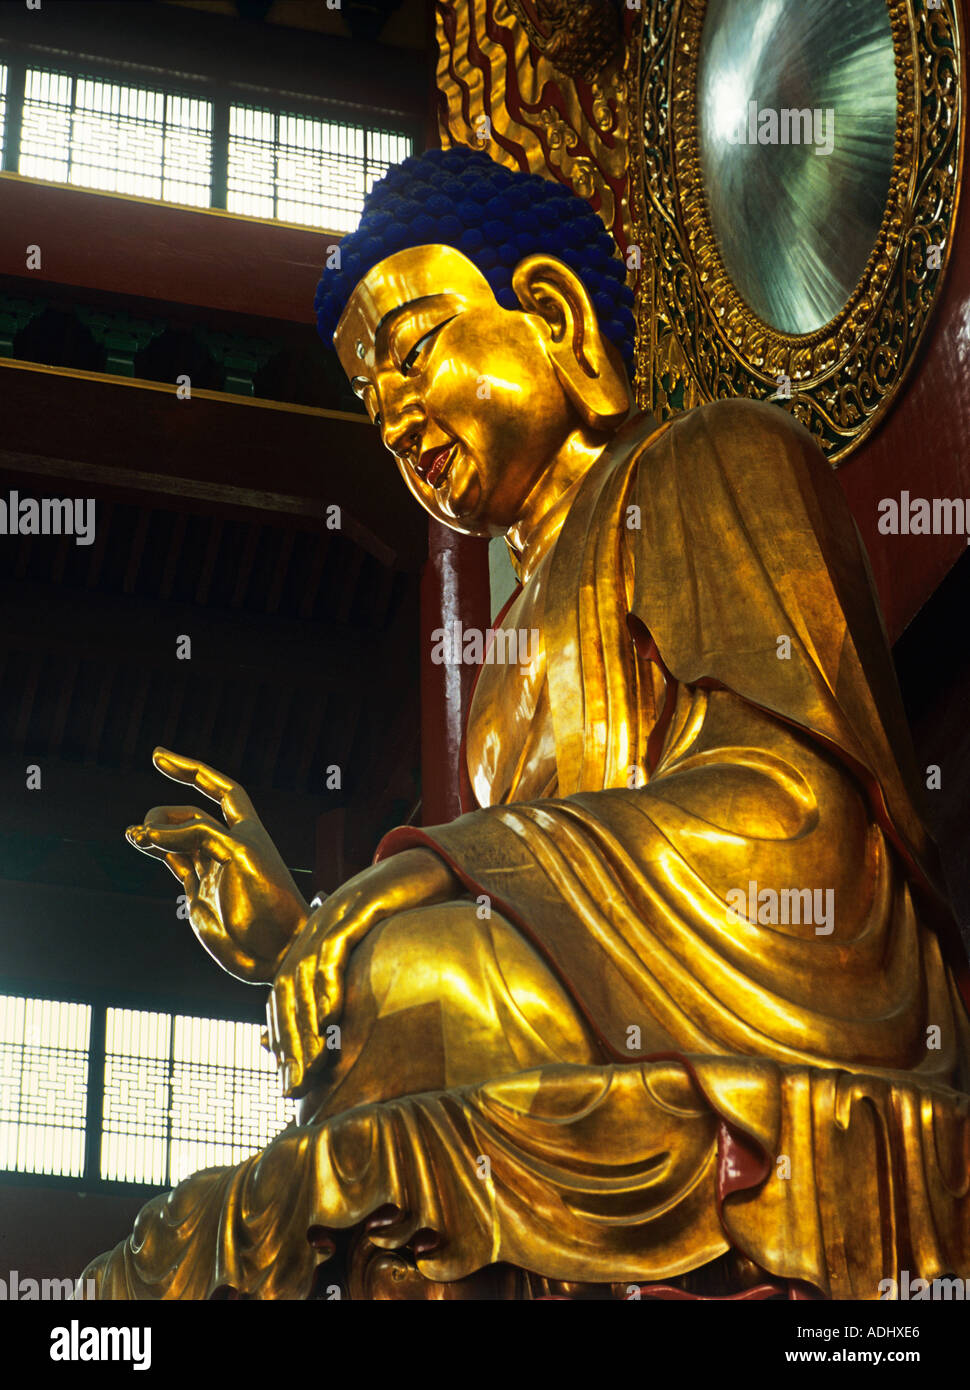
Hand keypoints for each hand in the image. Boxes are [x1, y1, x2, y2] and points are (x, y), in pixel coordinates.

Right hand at [126, 747, 308, 982]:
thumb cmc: (269, 902)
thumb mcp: (238, 857)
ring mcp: (211, 869)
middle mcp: (228, 845)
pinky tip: (137, 841)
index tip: (157, 756)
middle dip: (166, 812)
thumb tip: (150, 831)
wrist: (276, 953)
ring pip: (176, 838)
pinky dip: (154, 848)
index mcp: (248, 830)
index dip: (192, 771)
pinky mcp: (198, 891)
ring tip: (134, 835)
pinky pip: (172, 860)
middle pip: (191, 813)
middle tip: (148, 829)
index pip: (221, 789)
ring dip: (154, 830)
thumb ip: (198, 837)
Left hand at [266, 847, 458, 1094]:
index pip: (283, 995)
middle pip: (285, 990)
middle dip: (287, 1042)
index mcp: (315, 940)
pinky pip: (333, 949)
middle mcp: (316, 928)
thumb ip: (357, 982)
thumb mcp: (377, 951)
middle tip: (293, 1085)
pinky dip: (328, 984)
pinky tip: (330, 1017)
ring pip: (302, 975)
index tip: (288, 1079)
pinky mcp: (357, 907)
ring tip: (309, 1066)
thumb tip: (342, 1028)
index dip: (281, 1038)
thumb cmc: (410, 914)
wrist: (435, 865)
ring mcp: (334, 915)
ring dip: (303, 1024)